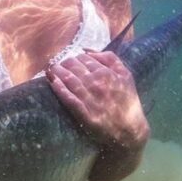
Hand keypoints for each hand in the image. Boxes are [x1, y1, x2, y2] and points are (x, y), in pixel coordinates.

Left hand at [47, 51, 149, 180]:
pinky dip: (59, 89)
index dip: (74, 58)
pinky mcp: (85, 114)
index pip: (84, 59)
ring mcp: (91, 99)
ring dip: (57, 72)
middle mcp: (99, 84)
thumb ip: (110, 58)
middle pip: (74, 67)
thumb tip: (87, 49)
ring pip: (70, 80)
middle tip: (57, 65)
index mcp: (108, 73)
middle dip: (64, 63)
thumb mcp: (126, 75)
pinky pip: (69, 99)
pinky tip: (52, 82)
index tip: (69, 61)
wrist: (130, 130)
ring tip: (51, 70)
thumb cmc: (127, 101)